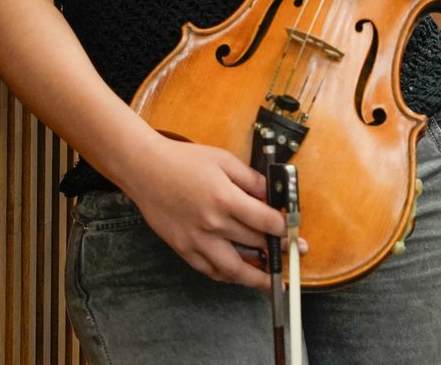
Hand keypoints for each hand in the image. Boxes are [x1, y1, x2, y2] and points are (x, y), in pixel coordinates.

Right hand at [122, 137, 289, 287]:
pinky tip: (238, 274)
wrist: (145, 169)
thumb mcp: (223, 160)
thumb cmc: (184, 160)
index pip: (267, 222)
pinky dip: (227, 276)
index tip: (295, 232)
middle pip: (255, 245)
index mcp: (226, 199)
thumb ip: (251, 179)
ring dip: (256, 277)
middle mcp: (213, 224)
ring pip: (234, 269)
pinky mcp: (183, 249)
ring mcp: (197, 240)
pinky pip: (209, 271)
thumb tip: (272, 195)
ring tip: (271, 280)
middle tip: (294, 253)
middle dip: (278, 250)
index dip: (286, 229)